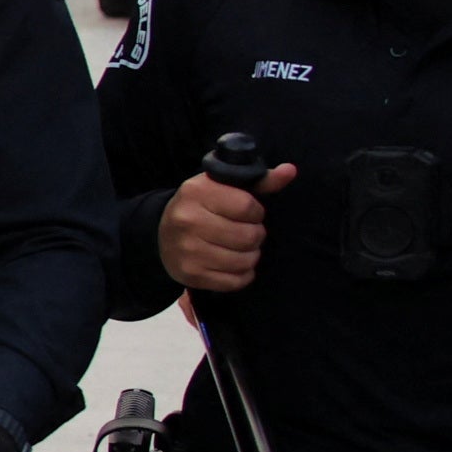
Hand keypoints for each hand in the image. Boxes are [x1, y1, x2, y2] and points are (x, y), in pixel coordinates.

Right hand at [161, 162, 290, 299]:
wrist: (162, 234)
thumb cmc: (201, 207)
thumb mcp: (224, 187)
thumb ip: (260, 181)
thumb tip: (290, 171)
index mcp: (197, 192)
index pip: (248, 207)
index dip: (256, 212)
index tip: (248, 213)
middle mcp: (188, 221)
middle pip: (248, 236)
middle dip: (255, 235)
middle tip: (245, 233)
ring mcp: (188, 250)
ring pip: (244, 261)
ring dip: (250, 256)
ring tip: (240, 249)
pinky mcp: (191, 274)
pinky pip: (235, 281)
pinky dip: (241, 275)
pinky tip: (233, 264)